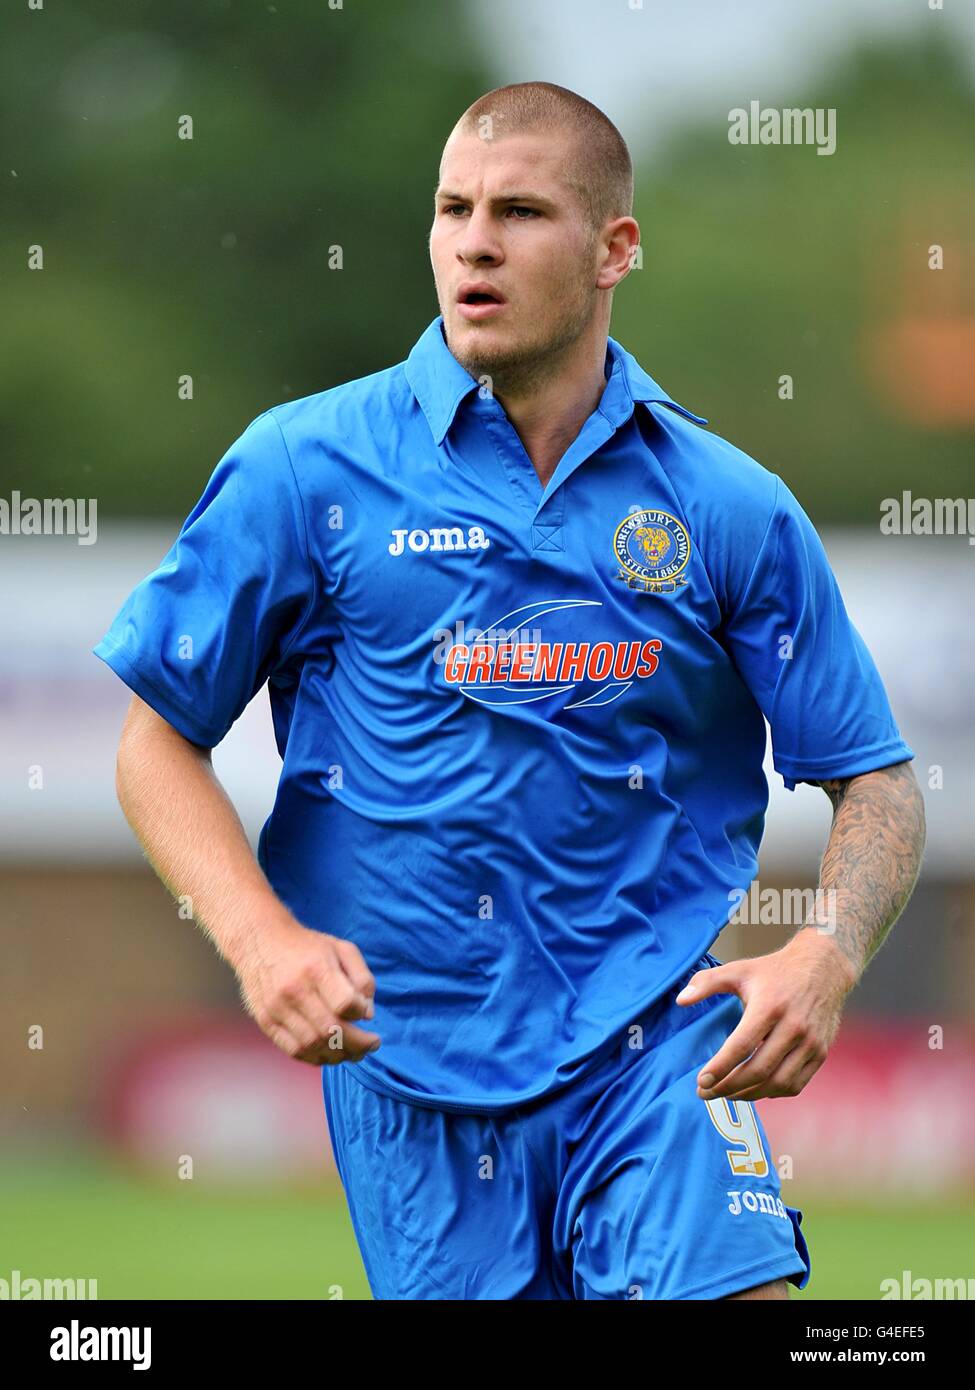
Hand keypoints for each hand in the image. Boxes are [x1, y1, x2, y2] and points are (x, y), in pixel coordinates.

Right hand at [235, 918, 379, 1065]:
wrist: (259, 940)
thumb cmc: (306, 946)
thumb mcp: (341, 948)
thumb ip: (362, 978)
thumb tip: (367, 1014)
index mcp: (316, 968)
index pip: (344, 1003)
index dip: (360, 1013)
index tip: (366, 1014)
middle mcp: (294, 990)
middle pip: (331, 1030)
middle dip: (358, 1044)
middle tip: (371, 1045)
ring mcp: (277, 1008)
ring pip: (313, 1045)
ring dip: (339, 1055)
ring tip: (354, 1053)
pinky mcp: (266, 1021)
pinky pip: (293, 1050)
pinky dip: (315, 1058)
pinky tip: (330, 1054)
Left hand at [675, 928, 857, 1101]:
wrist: (823, 968)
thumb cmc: (775, 971)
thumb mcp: (739, 970)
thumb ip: (706, 982)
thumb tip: (680, 1000)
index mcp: (770, 1006)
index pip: (742, 1045)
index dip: (720, 1067)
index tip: (701, 1081)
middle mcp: (793, 1027)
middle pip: (758, 1070)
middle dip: (728, 1087)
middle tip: (706, 1093)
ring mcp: (810, 1043)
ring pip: (777, 1083)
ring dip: (749, 1095)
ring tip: (726, 1094)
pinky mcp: (820, 1053)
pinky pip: (795, 1085)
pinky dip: (772, 1093)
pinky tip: (754, 1089)